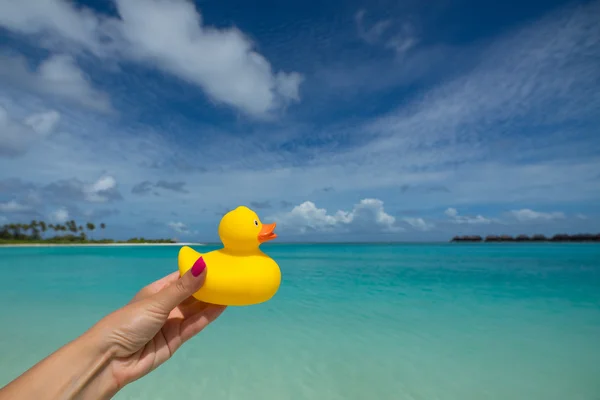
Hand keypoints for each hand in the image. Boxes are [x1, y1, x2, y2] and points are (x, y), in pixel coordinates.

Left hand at [95, 258, 225, 390]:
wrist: (111, 359)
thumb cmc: (129, 322)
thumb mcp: (157, 302)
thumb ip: (183, 287)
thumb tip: (203, 265)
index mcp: (157, 291)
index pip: (182, 277)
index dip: (198, 270)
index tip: (218, 263)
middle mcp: (166, 306)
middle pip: (192, 294)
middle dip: (208, 286)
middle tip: (231, 276)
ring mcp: (171, 323)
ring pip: (196, 309)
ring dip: (212, 301)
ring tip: (232, 290)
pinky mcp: (176, 340)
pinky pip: (195, 325)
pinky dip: (208, 316)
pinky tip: (222, 306)